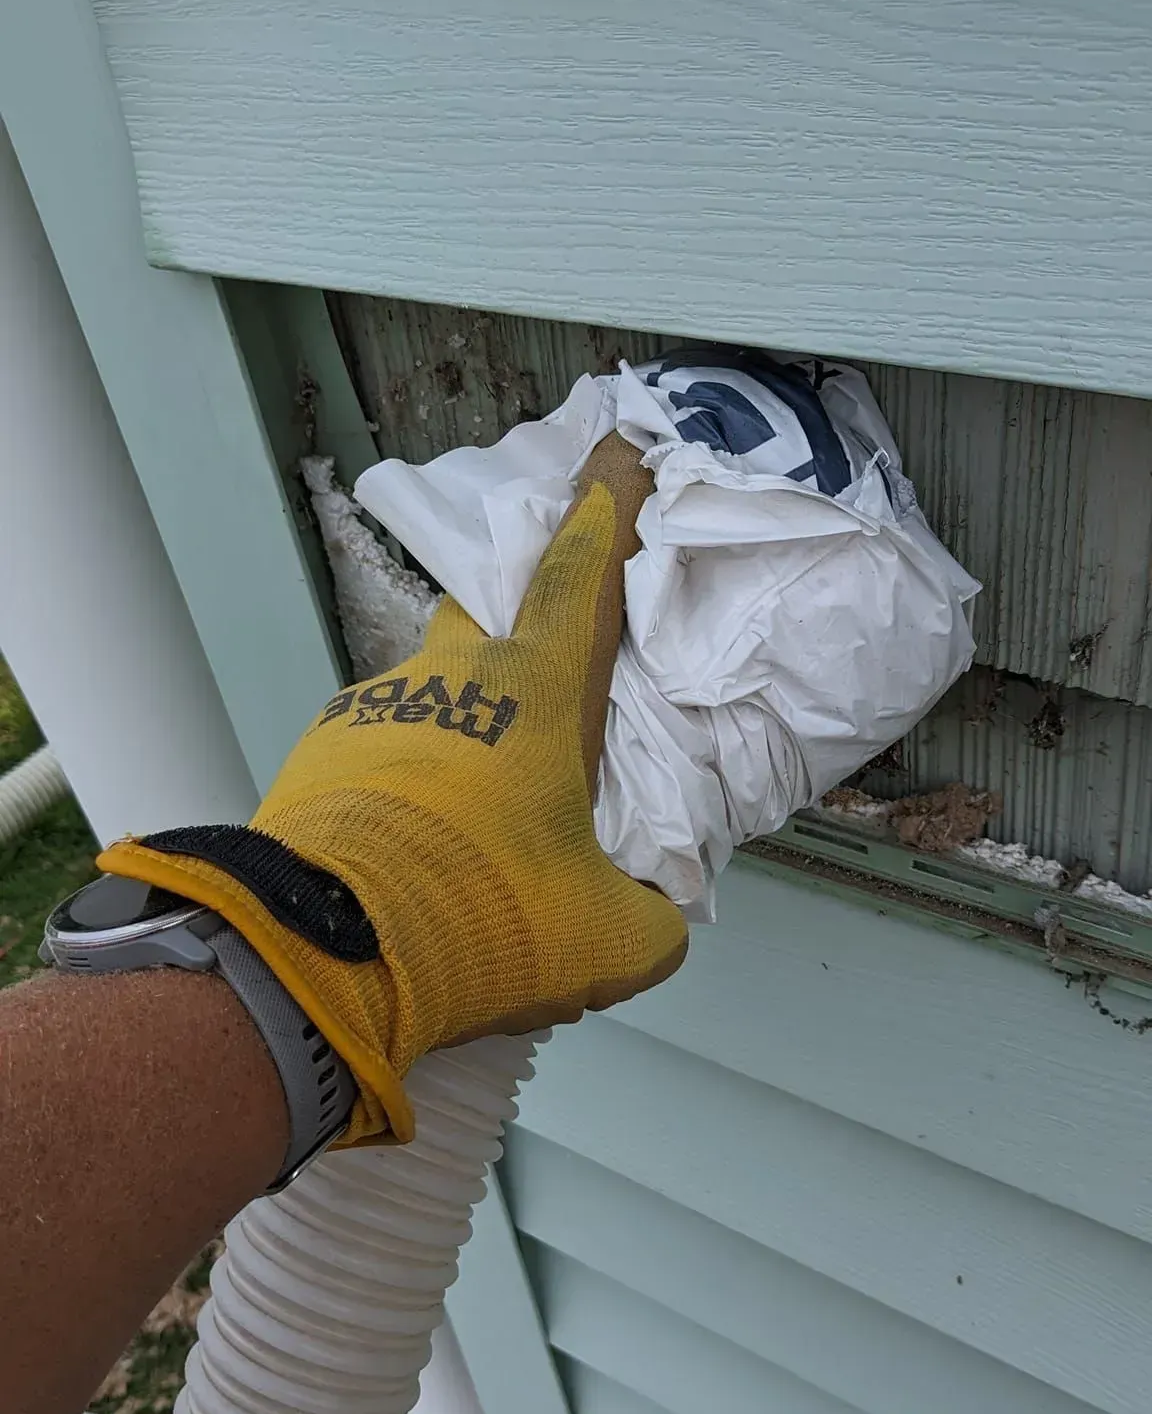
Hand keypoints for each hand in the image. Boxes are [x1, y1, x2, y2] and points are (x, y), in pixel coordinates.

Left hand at [98, 436, 687, 1142]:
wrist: (323, 946)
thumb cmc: (486, 915)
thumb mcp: (606, 940)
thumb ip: (650, 921)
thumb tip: (657, 924)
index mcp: (537, 697)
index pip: (576, 584)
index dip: (601, 520)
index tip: (608, 467)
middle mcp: (453, 680)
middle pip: (485, 614)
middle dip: (510, 620)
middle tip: (530, 671)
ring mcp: (376, 710)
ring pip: (427, 689)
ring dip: (453, 727)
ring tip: (468, 812)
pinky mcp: (319, 757)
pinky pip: (375, 749)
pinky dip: (402, 781)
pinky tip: (412, 844)